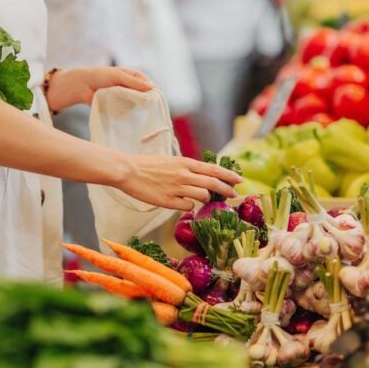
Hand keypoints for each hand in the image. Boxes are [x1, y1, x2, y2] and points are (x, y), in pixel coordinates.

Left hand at [46, 66, 152, 112]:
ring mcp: (125, 97)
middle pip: (144, 96)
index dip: (153, 92)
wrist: (81, 86)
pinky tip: (130, 117)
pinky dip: (128, 113)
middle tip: (151, 111)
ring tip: (140, 115)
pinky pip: (127, 111)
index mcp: (133, 76)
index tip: (157, 100)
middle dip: (147, 102)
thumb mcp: (118, 76)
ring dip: (137, 108)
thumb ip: (133, 82)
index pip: (148, 84)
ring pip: (136, 104)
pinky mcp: (118, 106)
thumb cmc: (99, 76)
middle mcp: (131, 87)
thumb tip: (151, 87)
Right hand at [114, 155, 242, 211]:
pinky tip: (182, 203)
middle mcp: (183, 174)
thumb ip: (187, 168)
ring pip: (203, 196)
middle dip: (227, 190)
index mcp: (185, 162)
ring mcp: (176, 188)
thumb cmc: (148, 165)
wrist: (128, 171)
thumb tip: (202, 177)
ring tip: (203, 199)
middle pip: (213, 183)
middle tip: (234, 195)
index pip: (213, 168)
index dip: (228, 175)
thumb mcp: (171, 161)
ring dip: (207, 199)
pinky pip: (187, 206)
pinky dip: (188, 206)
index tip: (239, 180)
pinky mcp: (168, 201)